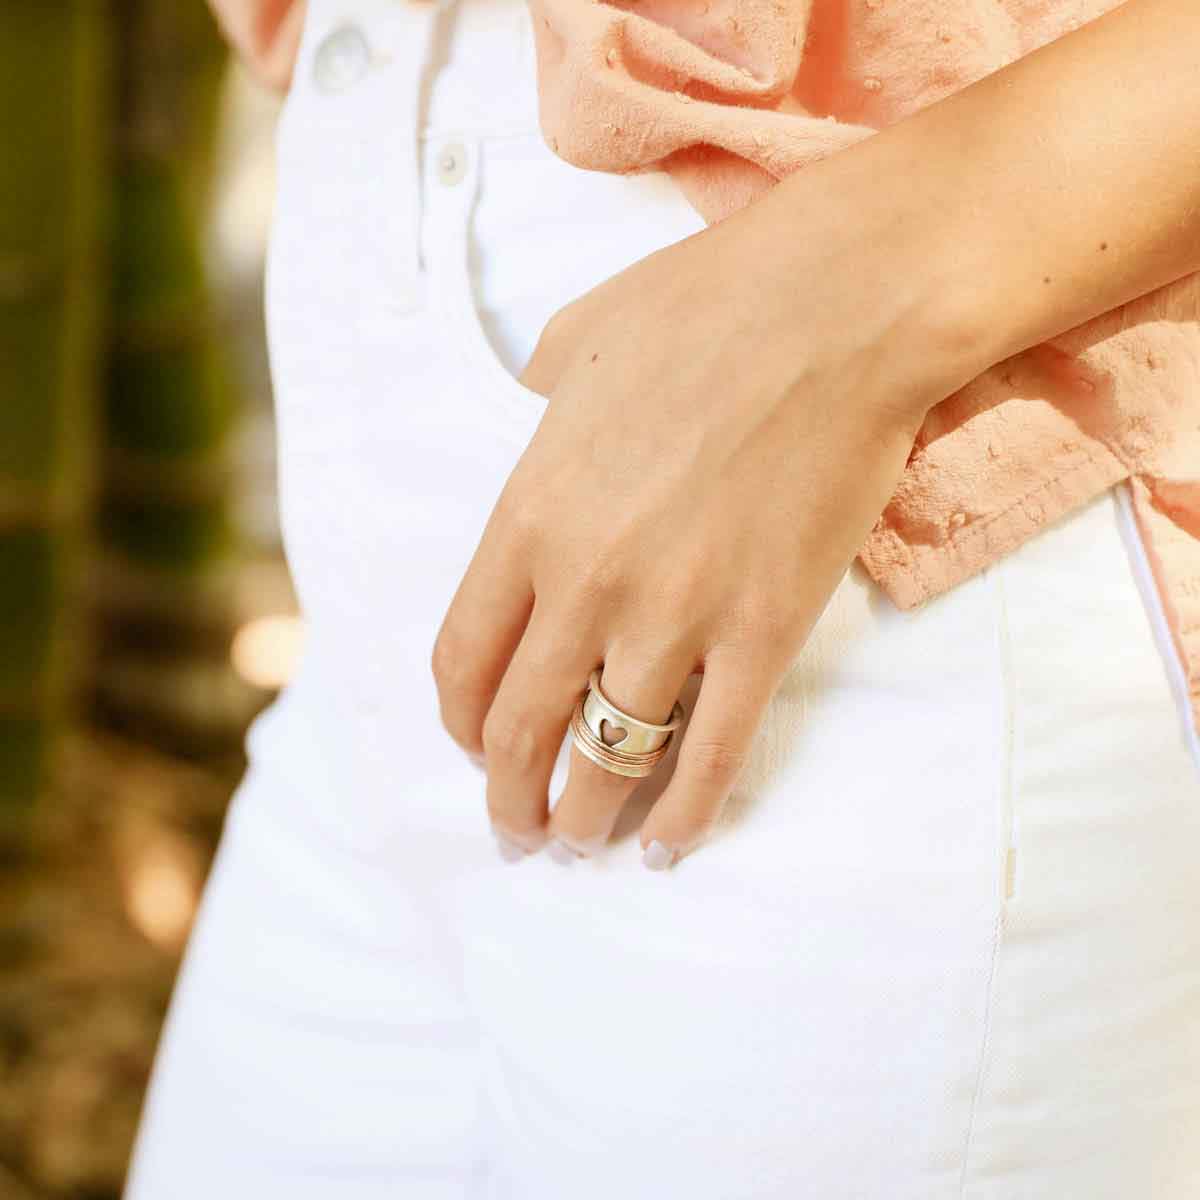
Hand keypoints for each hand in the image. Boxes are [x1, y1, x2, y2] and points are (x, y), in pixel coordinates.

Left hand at [431, 178, 975, 868]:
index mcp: (528, 515)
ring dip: (586, 816)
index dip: (460, 723)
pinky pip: (714, 753)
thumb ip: (536, 398)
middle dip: (507, 795)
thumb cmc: (703, 308)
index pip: (463, 659)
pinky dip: (685, 814)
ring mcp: (677, 615)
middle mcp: (586, 583)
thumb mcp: (575, 343)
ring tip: (582, 841)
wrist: (838, 306)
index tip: (472, 747)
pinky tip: (667, 846)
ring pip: (609, 756)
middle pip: (520, 727)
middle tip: (515, 827)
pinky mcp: (764, 633)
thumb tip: (533, 405)